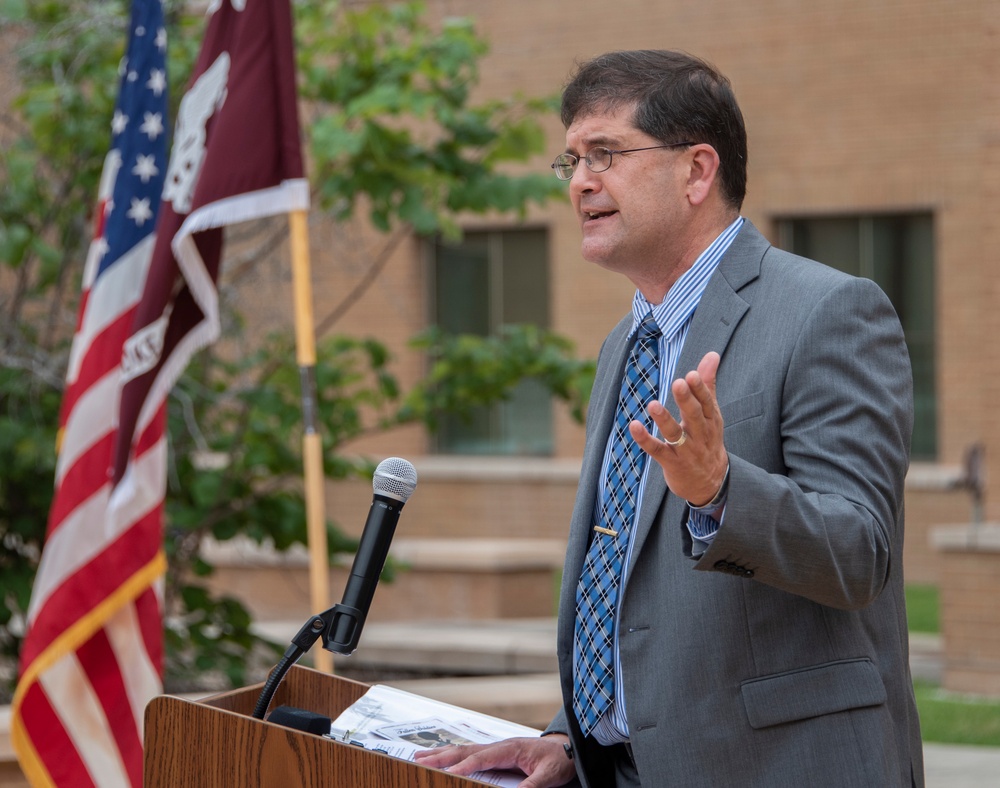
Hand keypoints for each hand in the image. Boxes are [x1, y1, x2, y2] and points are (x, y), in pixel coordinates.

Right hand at [412, 735, 576, 787]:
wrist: (568, 749)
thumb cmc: (559, 760)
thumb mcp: (548, 775)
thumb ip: (531, 787)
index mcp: (509, 748)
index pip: (480, 758)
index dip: (463, 766)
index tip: (446, 773)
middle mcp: (499, 746)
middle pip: (465, 750)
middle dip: (441, 756)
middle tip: (419, 761)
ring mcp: (497, 748)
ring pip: (465, 750)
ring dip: (442, 754)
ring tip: (421, 757)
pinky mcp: (498, 754)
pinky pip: (471, 754)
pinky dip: (454, 756)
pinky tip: (444, 758)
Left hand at [629, 351, 727, 504]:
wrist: (710, 484)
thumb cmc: (707, 440)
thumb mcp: (711, 414)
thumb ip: (708, 384)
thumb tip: (712, 354)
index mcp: (711, 421)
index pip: (707, 403)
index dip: (700, 390)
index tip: (692, 374)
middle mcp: (700, 435)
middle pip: (694, 416)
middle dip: (686, 400)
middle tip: (678, 382)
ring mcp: (686, 451)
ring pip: (675, 434)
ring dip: (664, 419)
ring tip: (653, 405)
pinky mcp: (672, 464)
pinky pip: (658, 451)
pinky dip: (645, 440)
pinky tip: (633, 426)